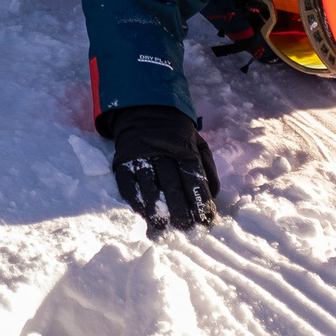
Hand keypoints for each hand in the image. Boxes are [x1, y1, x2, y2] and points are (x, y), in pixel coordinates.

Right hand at [109, 105, 220, 235]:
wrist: (144, 109)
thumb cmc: (176, 135)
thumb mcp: (198, 143)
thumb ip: (208, 168)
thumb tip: (213, 195)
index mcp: (184, 148)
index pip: (193, 176)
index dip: (199, 199)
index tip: (205, 219)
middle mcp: (163, 151)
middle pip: (171, 182)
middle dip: (179, 207)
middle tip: (184, 226)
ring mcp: (140, 155)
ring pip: (148, 183)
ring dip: (155, 206)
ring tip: (161, 224)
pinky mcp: (122, 160)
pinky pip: (126, 181)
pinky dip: (134, 197)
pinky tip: (141, 211)